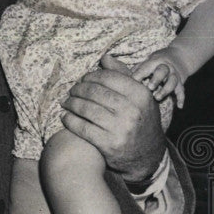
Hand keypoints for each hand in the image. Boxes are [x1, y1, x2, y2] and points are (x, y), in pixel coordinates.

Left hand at [60, 54, 165, 182]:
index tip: (83, 79)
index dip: (91, 77)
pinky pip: (82, 128)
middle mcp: (132, 111)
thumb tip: (105, 57)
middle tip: (72, 90)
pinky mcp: (109, 144)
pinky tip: (66, 117)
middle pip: (95, 92)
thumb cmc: (140, 120)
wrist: (147, 156)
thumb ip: (123, 76)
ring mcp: (120, 128)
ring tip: (66, 102)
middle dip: (78, 90)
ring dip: (71, 104)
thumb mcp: (139, 98)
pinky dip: (70, 121)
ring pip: (86, 109)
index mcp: (141, 94)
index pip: (108, 77)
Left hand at [132, 47, 188, 107]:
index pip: (146, 67)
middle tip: (149, 87)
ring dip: (165, 90)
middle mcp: (166, 67)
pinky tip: (179, 106)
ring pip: (172, 81)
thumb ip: (138, 69)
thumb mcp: (148, 60)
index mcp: (155, 61)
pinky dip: (181, 98)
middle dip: (156, 79)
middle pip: (162, 71)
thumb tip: (123, 78)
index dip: (140, 74)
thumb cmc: (157, 61)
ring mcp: (174, 74)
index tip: (133, 81)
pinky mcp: (181, 82)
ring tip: (157, 97)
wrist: (180, 56)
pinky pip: (182, 90)